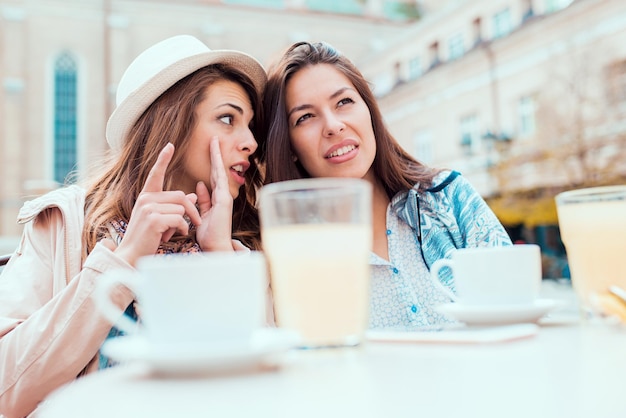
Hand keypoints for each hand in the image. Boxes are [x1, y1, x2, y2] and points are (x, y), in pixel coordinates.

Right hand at [115, 143, 201, 265]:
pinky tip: (170, 236)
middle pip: (180, 195)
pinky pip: (179, 218)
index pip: (155, 174)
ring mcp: (148, 208)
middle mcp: (145, 199)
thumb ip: (174, 206)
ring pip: (181, 207)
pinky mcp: (154, 219)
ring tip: (171, 233)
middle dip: (190, 210)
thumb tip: (191, 195)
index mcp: (145, 197)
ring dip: (184, 222)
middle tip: (192, 224)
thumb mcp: (160, 219)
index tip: (170, 145)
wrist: (131, 255)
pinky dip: (181, 228)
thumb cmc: (146, 238)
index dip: (163, 159)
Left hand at [195, 137, 235, 250]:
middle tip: (214, 139)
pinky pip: (219, 179)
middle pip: (218, 171)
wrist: (215, 247)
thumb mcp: (202, 215)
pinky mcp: (224, 200)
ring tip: (214, 141)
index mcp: (216, 200)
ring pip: (220, 171)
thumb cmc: (209, 235)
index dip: (211, 164)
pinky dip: (217, 166)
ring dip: (217, 156)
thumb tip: (199, 185)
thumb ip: (202, 200)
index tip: (209, 151)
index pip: (213, 178)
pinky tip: (214, 154)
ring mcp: (225, 197)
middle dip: (215, 155)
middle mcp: (223, 196)